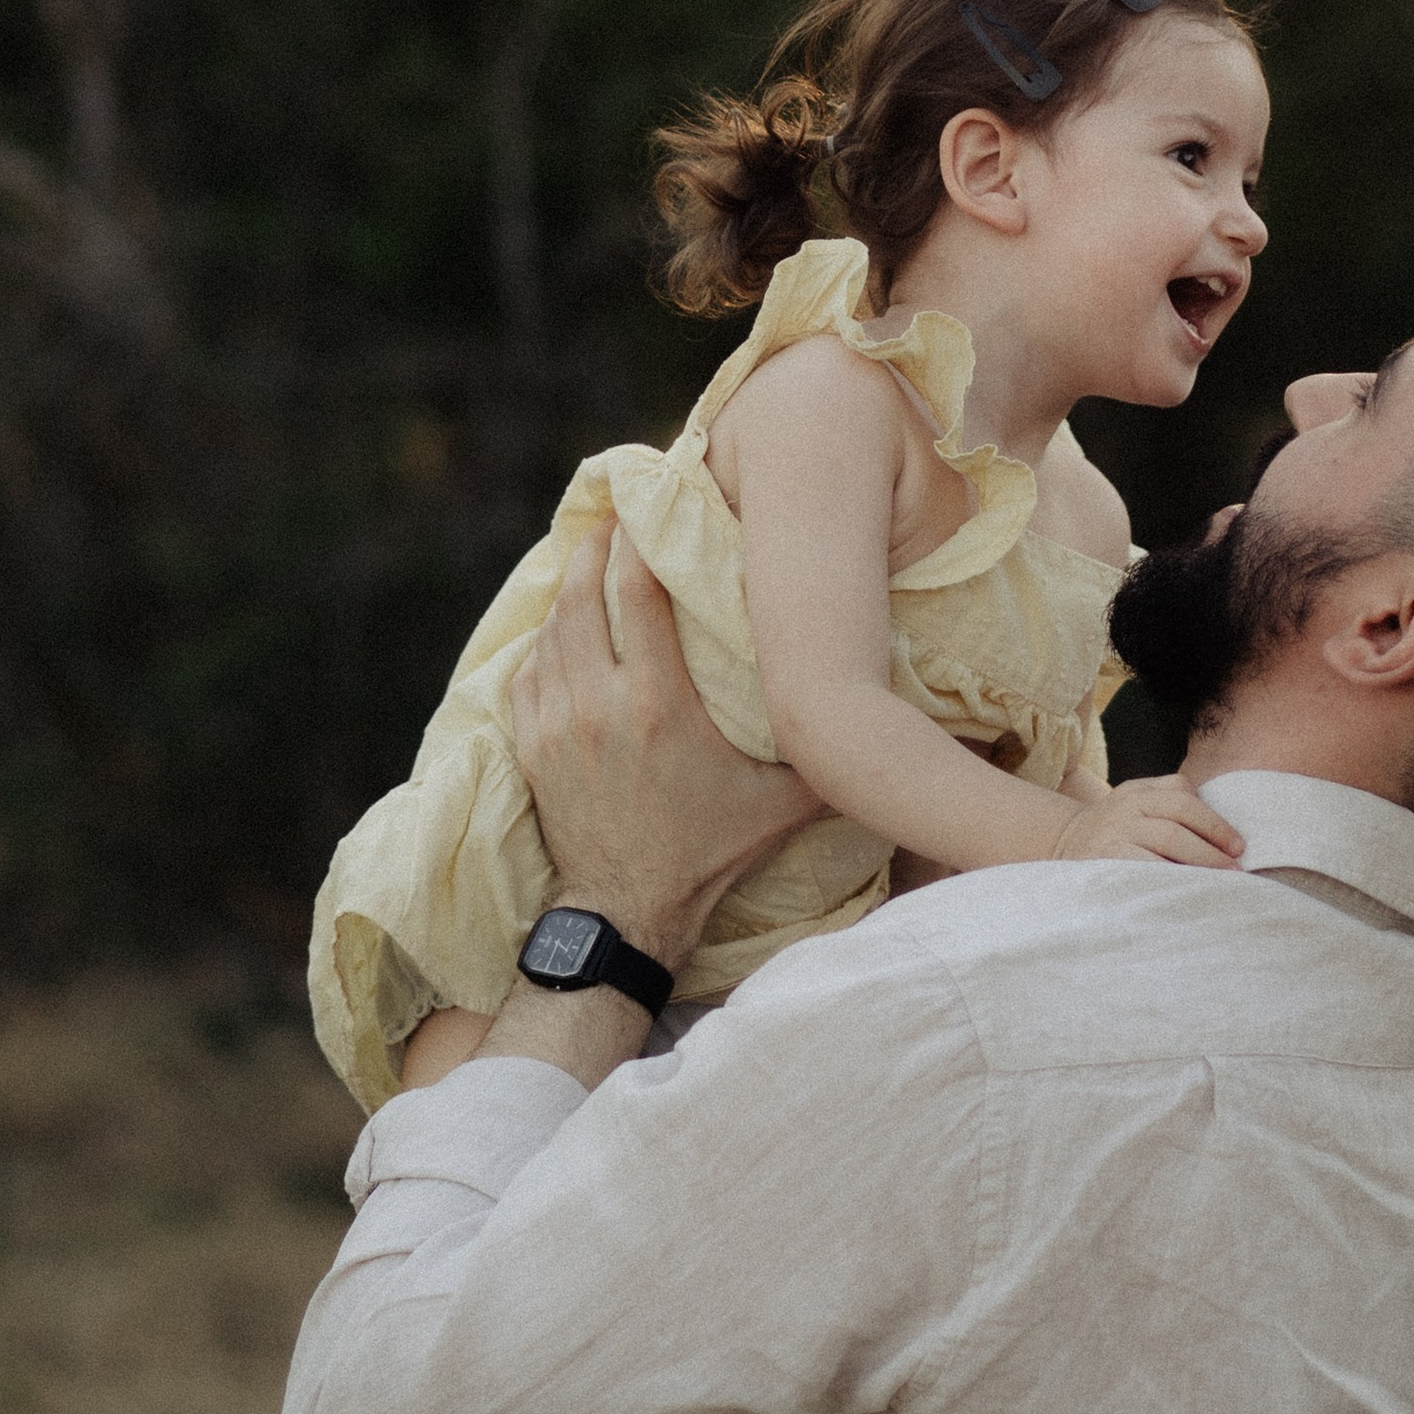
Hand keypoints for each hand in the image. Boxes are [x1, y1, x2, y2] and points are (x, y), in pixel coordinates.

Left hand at [507, 520, 819, 983]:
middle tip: (616, 514)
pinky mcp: (531, 746)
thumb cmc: (712, 850)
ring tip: (592, 559)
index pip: (637, 593)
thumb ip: (828, 753)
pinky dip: (544, 640)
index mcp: (660, 704)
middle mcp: (600, 704)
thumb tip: (886, 713)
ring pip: (551, 629)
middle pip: (581, 595)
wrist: (629, 908)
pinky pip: (527, 671)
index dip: (640, 540)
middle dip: (596, 547)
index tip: (651, 505)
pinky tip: (564, 626)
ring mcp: (557, 725)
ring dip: (569, 589)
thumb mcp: (782, 802)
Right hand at [1046, 775, 1245, 869]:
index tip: (1238, 847)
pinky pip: (1145, 869)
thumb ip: (1172, 804)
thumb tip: (1225, 836)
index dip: (1215, 823)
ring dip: (1198, 864)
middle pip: (1179, 821)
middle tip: (1236, 870)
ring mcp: (1115, 833)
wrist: (1063, 843)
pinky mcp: (1105, 860)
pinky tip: (1186, 892)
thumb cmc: (1118, 830)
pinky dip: (1170, 879)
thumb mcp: (1137, 803)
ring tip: (1220, 884)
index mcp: (1139, 791)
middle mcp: (1127, 807)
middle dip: (1212, 847)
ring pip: (1166, 842)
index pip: (1183, 797)